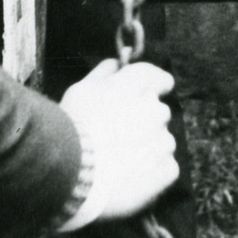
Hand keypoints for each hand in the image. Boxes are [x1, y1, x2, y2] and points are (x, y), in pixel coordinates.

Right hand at [57, 59, 178, 229]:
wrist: (71, 176)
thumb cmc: (71, 130)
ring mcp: (164, 141)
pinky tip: (129, 177)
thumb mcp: (80, 92)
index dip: (152, 87)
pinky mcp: (167, 169)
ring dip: (147, 148)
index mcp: (138, 88)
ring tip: (117, 162)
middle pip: (158, 112)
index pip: (159, 78)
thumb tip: (119, 61)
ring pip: (162, 140)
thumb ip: (104, 72)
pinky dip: (152, 172)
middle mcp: (156, 110)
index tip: (143, 97)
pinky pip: (166, 167)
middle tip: (117, 138)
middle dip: (143, 121)